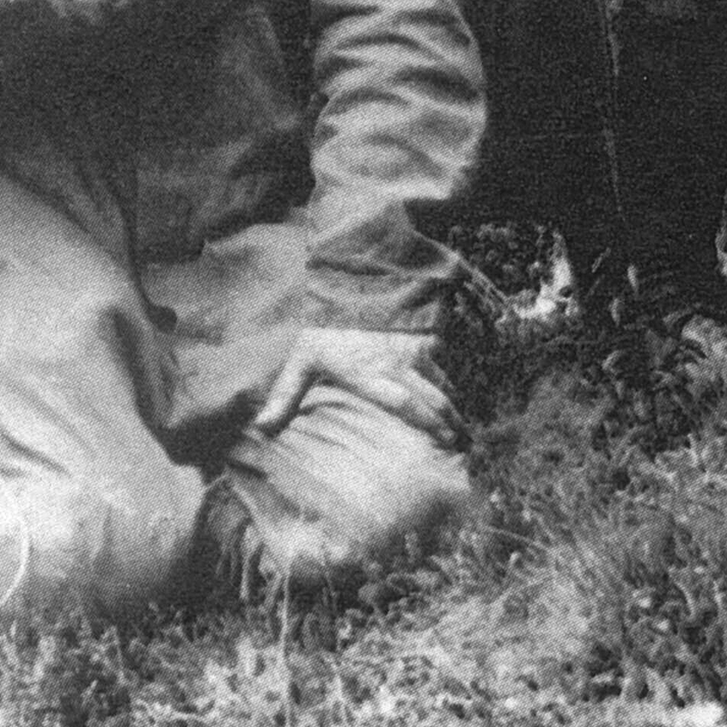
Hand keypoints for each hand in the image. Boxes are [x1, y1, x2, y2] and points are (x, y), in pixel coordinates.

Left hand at [252, 326, 462, 448]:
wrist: (351, 283)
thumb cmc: (325, 329)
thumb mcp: (302, 360)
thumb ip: (285, 395)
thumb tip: (261, 429)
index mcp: (370, 375)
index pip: (405, 404)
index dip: (427, 424)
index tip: (444, 442)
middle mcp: (397, 364)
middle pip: (432, 398)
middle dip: (450, 422)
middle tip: (464, 444)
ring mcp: (413, 349)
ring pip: (441, 382)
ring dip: (454, 405)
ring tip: (463, 428)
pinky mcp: (422, 336)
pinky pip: (441, 363)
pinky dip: (450, 383)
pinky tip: (457, 397)